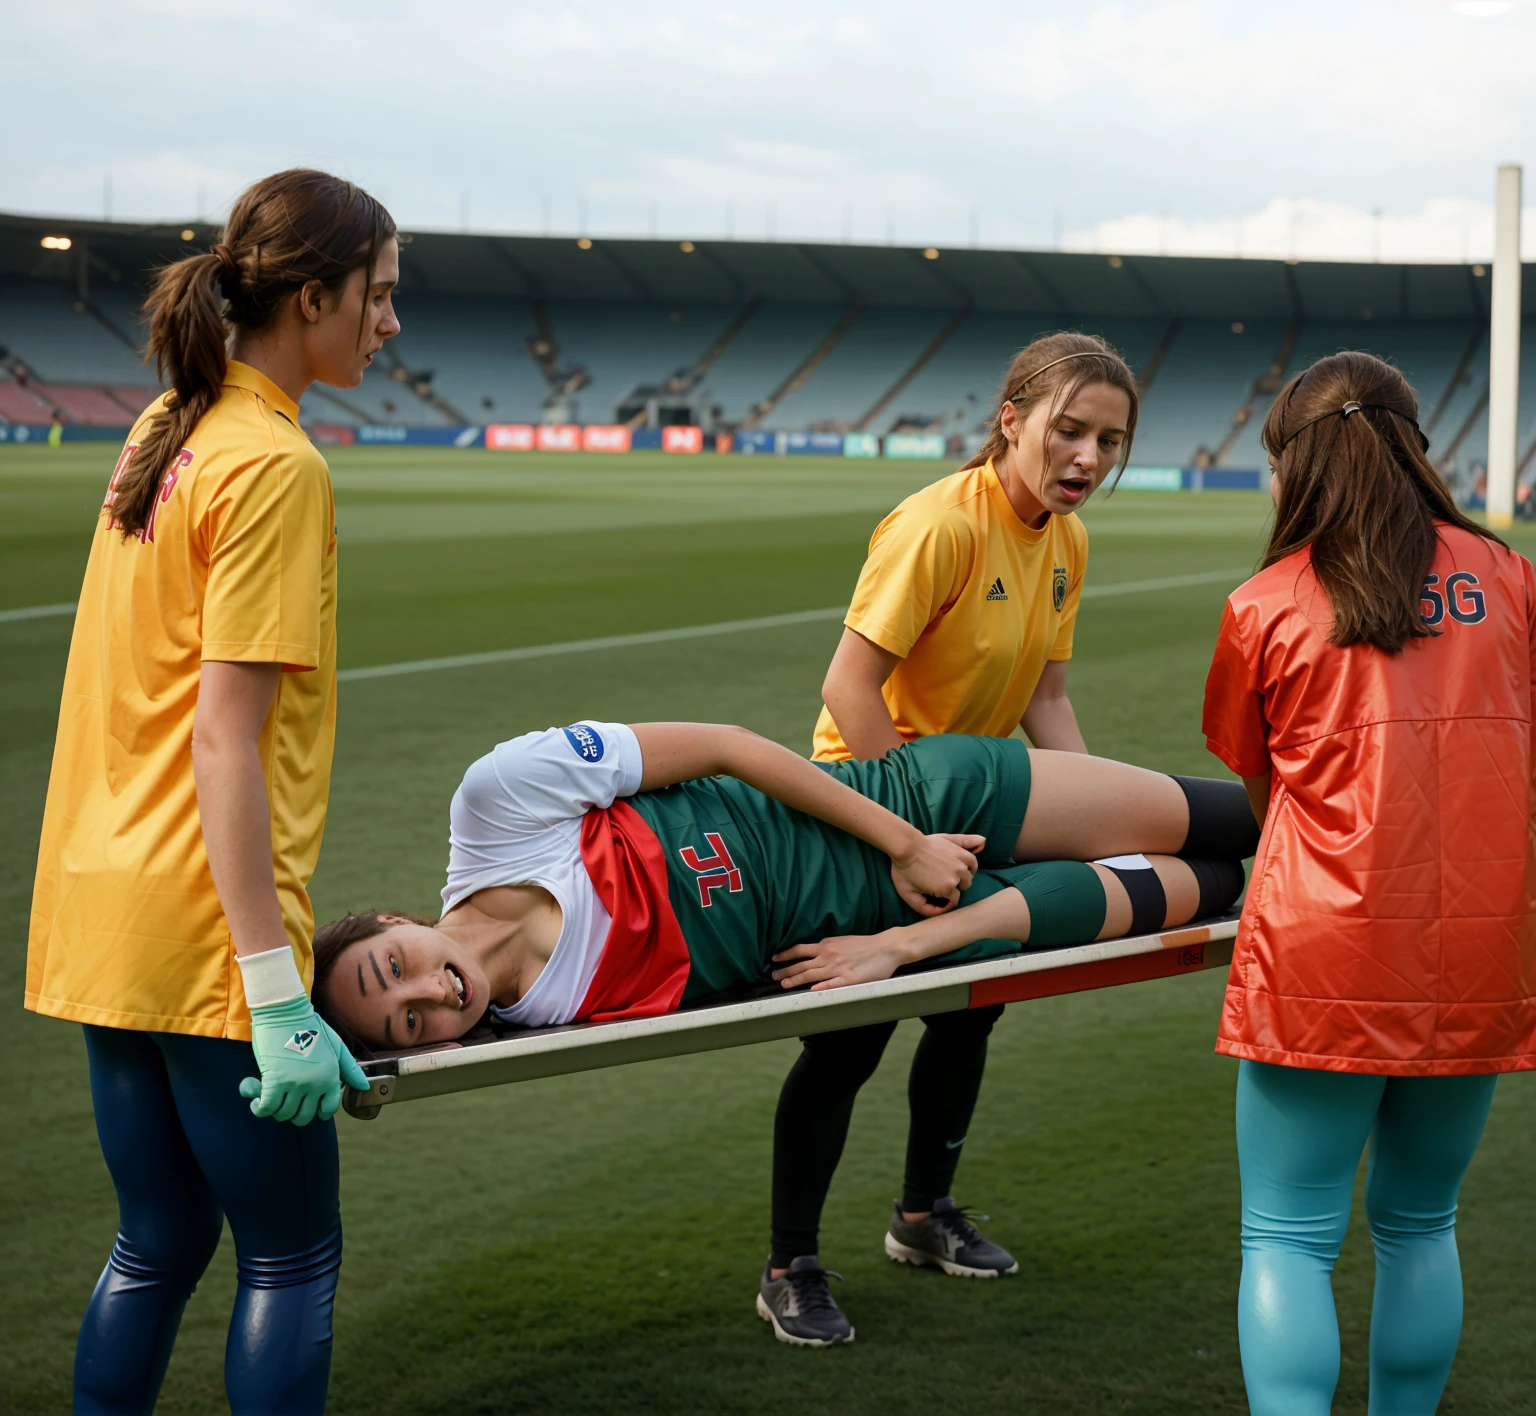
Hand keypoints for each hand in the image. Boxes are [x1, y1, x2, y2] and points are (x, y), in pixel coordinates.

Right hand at [240, 995, 369, 1125]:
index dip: (316, 1110)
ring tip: (271, 1096)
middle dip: (294, 1113)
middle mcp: (316, 1084)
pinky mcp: (275, 1081)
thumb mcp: (335, 1046)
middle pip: (303, 1117)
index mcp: (332, 1076)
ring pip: (283, 1115)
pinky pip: (265, 1108)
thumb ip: (349, 1069)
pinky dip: (258, 1108)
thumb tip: (364, 1087)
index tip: (306, 1105)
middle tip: (286, 1100)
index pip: (328, 1109)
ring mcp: (295, 1084)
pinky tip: (256, 1099)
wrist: (286, 1011)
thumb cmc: (310, 1028)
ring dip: (275, 1110)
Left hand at [772, 929, 910, 990]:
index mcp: (827, 946)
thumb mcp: (842, 940)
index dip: (786, 954)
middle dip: (786, 970)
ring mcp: (838, 968)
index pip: (800, 950)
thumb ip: (827, 947)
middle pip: (802, 964)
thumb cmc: (865, 944)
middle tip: (773, 976)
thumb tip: (814, 951)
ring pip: (812, 975)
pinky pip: (833, 984)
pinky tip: (812, 991)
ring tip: (784, 985)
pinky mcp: (850, 979)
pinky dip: (821, 987)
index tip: (774, 958)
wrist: (887, 947)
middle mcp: (829, 956)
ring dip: (796, 980)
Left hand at [890, 832, 983, 916]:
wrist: (906, 846)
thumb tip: (941, 912)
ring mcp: (960, 862)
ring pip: (970, 874)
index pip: (955, 900)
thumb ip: (924, 909)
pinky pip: (973, 860)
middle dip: (955, 886)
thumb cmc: (904, 870)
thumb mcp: (908, 895)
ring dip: (964, 876)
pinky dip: (971, 864)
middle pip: (965, 886)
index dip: (947, 899)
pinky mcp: (960, 850)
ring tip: (954, 873)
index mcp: (946, 888)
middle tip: (944, 881)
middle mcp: (957, 876)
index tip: (939, 895)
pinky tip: (963, 865)